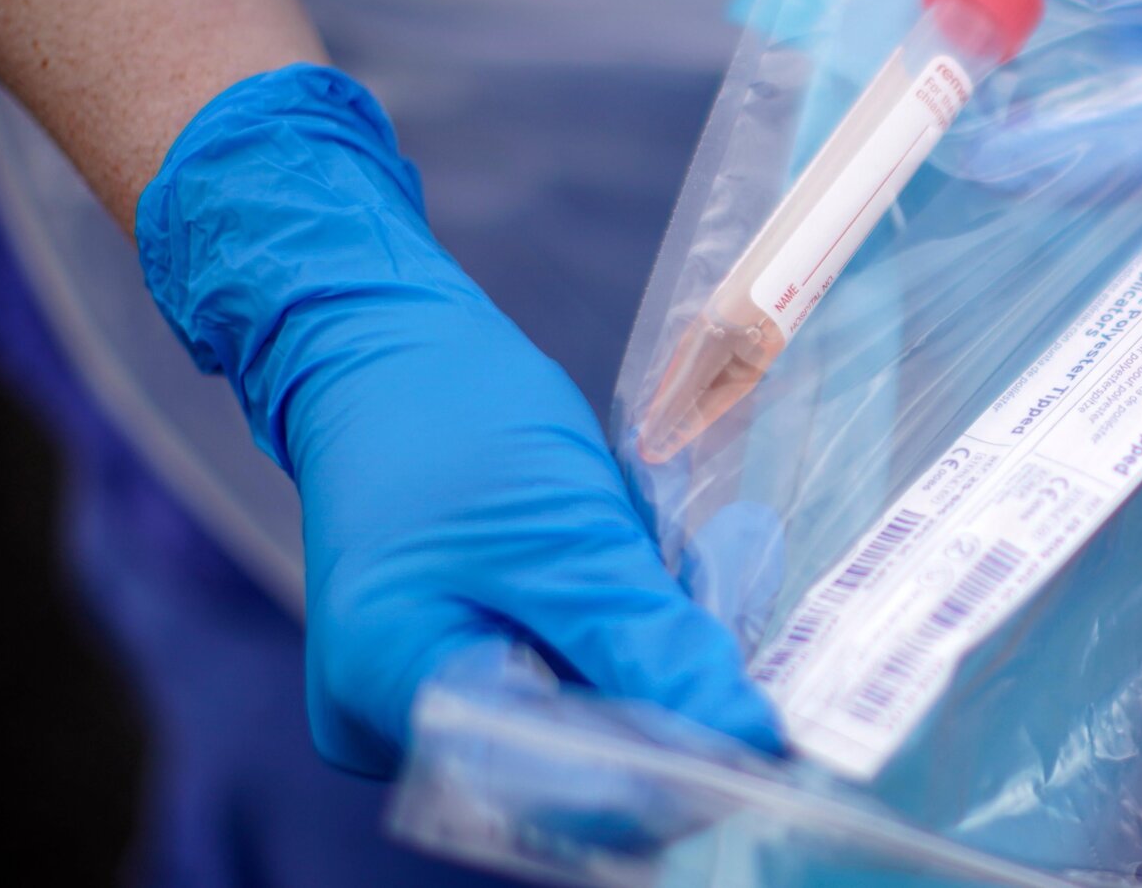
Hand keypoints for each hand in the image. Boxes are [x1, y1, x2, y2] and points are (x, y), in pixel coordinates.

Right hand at [137, 65, 782, 775]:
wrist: (380, 348)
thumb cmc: (456, 421)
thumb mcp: (569, 532)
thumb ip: (647, 646)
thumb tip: (747, 739)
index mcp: (398, 692)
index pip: (555, 792)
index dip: (667, 775)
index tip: (761, 733)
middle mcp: (396, 725)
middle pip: (567, 774)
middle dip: (667, 716)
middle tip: (743, 648)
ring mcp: (423, 696)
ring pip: (574, 727)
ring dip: (652, 672)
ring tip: (699, 587)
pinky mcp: (458, 662)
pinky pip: (560, 685)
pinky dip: (619, 643)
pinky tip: (651, 582)